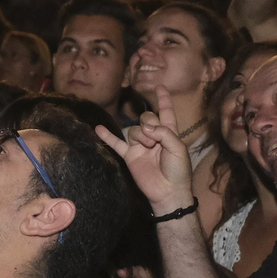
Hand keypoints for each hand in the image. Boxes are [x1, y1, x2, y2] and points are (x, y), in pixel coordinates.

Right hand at [96, 86, 194, 212]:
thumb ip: (164, 133)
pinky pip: (116, 144)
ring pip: (133, 130)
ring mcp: (140, 146)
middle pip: (146, 118)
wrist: (167, 191)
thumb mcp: (178, 148)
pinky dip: (107, 136)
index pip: (166, 112)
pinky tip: (98, 129)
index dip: (164, 100)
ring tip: (147, 148)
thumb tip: (145, 128)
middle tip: (154, 140)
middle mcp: (153, 137)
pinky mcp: (129, 156)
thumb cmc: (178, 170)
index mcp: (169, 133)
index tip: (160, 87)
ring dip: (139, 136)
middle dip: (148, 124)